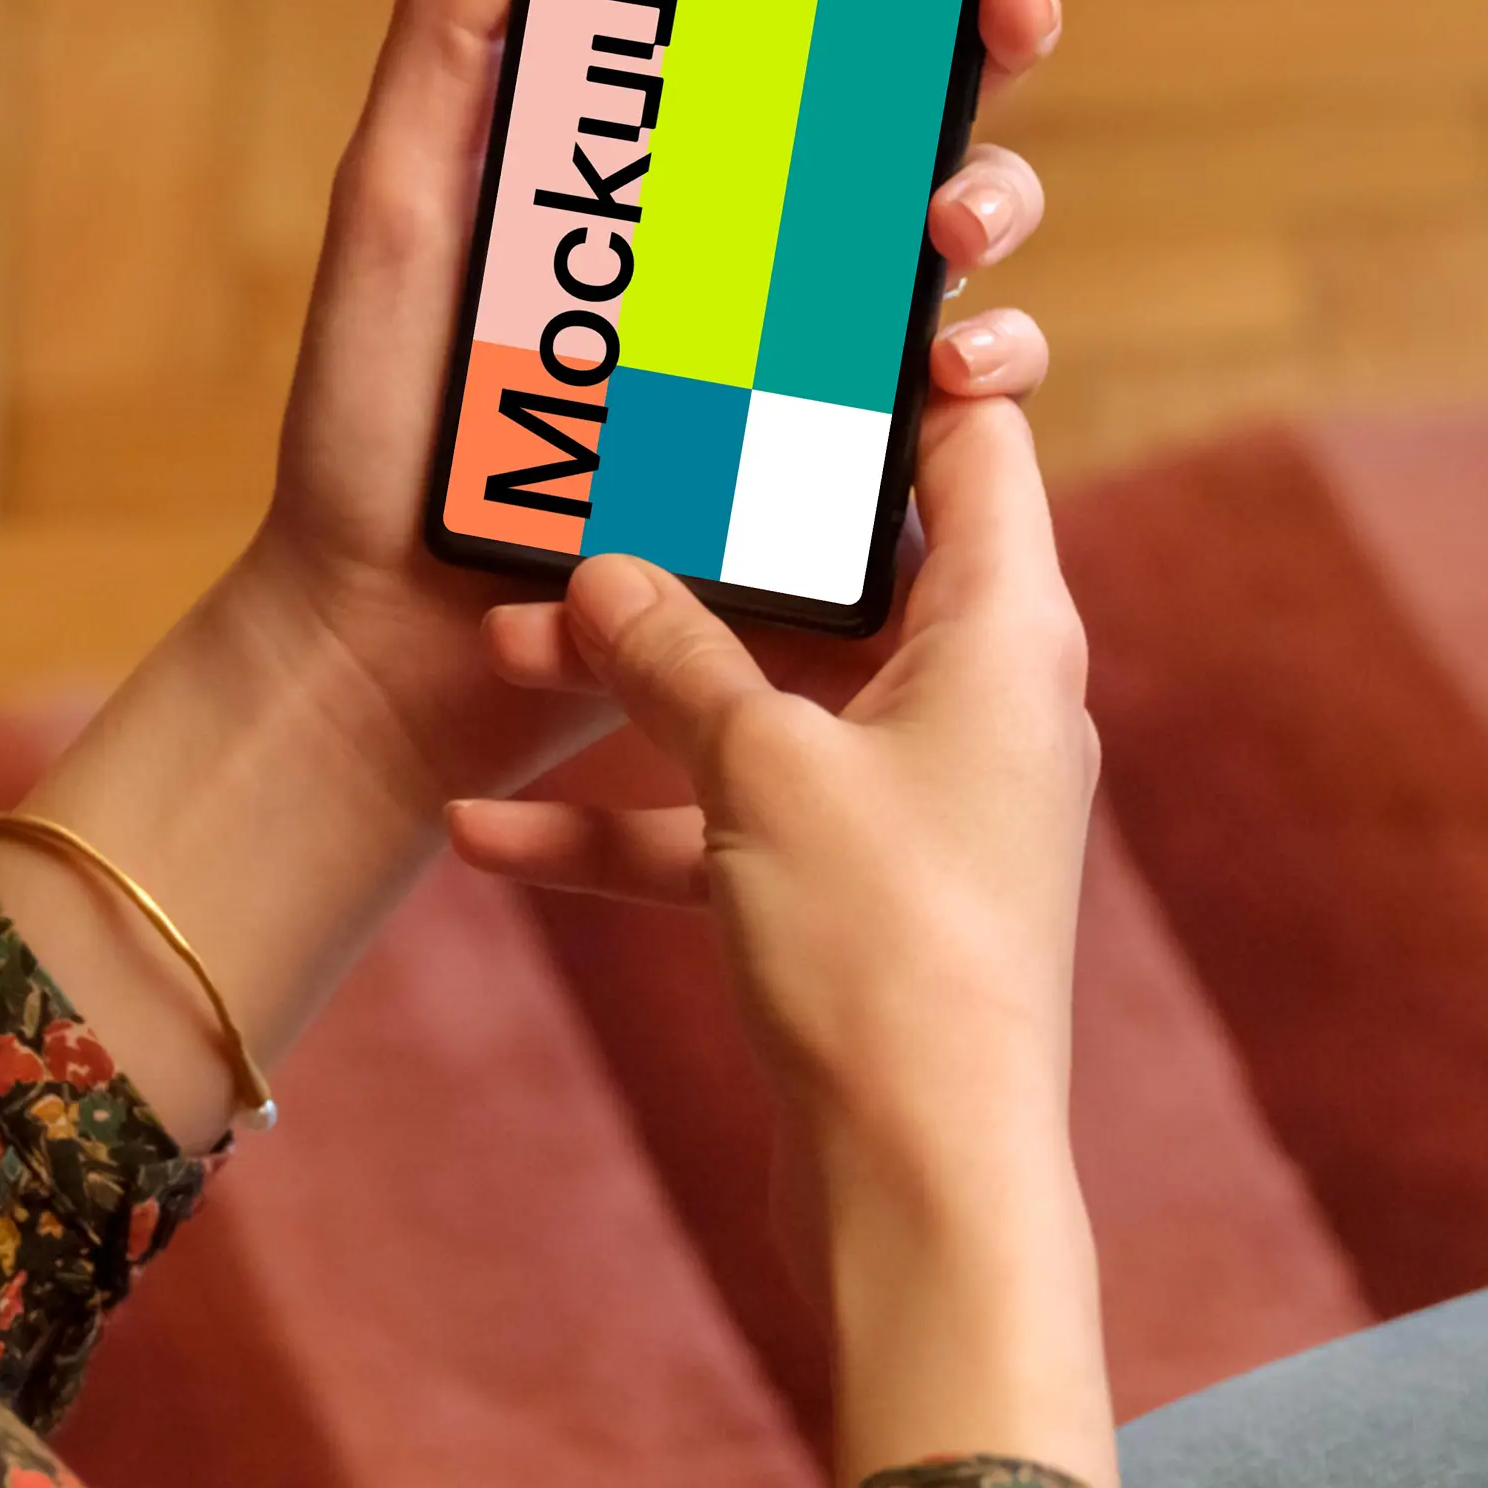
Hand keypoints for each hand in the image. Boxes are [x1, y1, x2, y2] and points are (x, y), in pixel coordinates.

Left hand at [246, 0, 1084, 810]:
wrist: (382, 640)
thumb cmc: (373, 422)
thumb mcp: (404, 203)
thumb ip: (454, 33)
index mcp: (665, 151)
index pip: (805, 7)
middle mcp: (752, 239)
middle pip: (917, 101)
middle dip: (993, 32)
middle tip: (1004, 11)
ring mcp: (802, 354)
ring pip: (956, 245)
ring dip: (994, 201)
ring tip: (949, 223)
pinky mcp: (829, 472)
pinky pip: (951, 417)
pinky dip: (985, 373)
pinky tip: (951, 370)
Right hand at [446, 400, 1117, 1487]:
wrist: (920, 1191)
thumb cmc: (886, 954)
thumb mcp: (758, 770)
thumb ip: (673, 653)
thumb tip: (601, 571)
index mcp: (1007, 629)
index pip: (976, 437)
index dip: (899, 358)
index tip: (795, 296)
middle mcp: (978, 700)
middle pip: (840, 564)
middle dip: (698, 533)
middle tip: (595, 460)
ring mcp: (915, 804)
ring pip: (760, 698)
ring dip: (631, 682)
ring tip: (493, 646)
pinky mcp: (852, 899)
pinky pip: (724, 825)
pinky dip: (621, 822)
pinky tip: (481, 825)